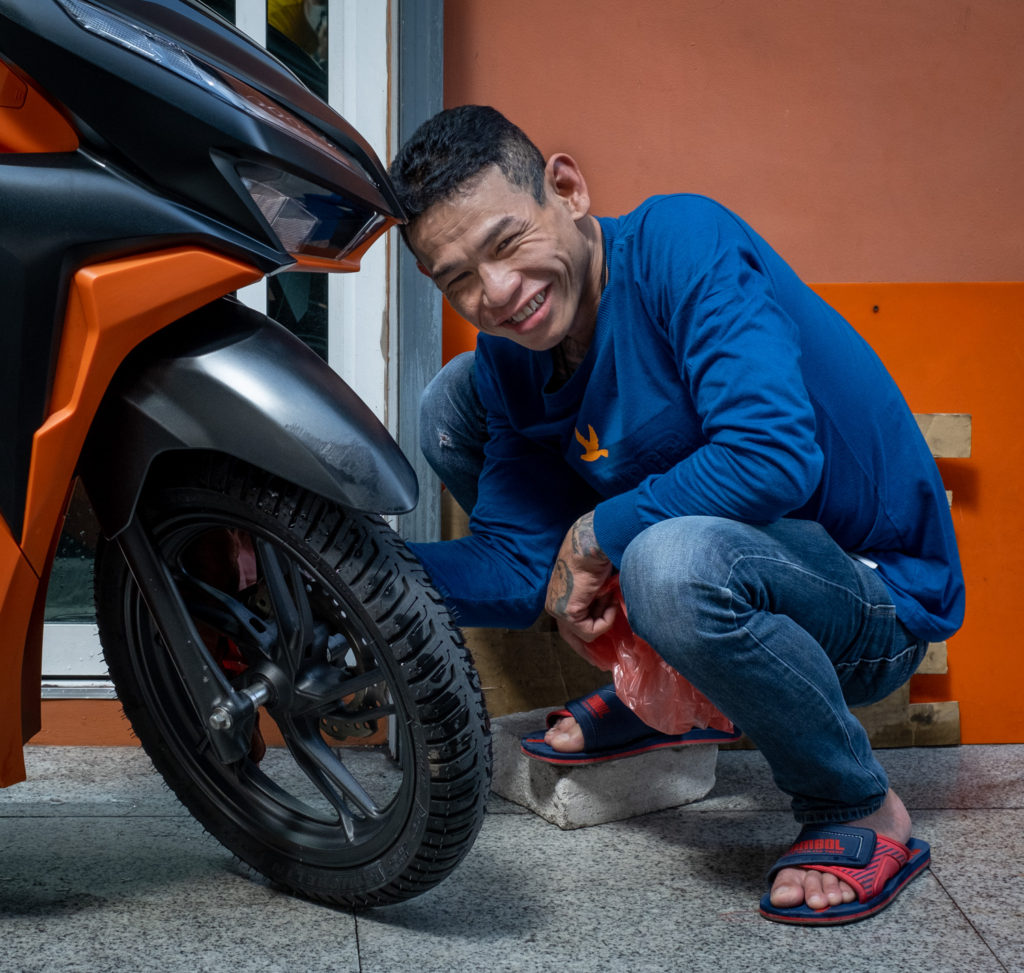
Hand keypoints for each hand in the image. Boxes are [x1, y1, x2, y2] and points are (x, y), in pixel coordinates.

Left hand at [545, 512, 614, 649]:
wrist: (594, 543)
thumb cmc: (599, 557)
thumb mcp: (599, 584)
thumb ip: (598, 601)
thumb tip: (611, 615)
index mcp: (560, 595)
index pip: (569, 626)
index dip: (585, 640)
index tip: (599, 656)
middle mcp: (554, 604)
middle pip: (572, 638)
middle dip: (589, 650)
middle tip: (603, 664)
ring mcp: (557, 610)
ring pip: (586, 634)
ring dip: (605, 618)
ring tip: (611, 597)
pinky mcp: (566, 613)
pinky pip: (591, 631)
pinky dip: (605, 620)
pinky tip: (609, 600)